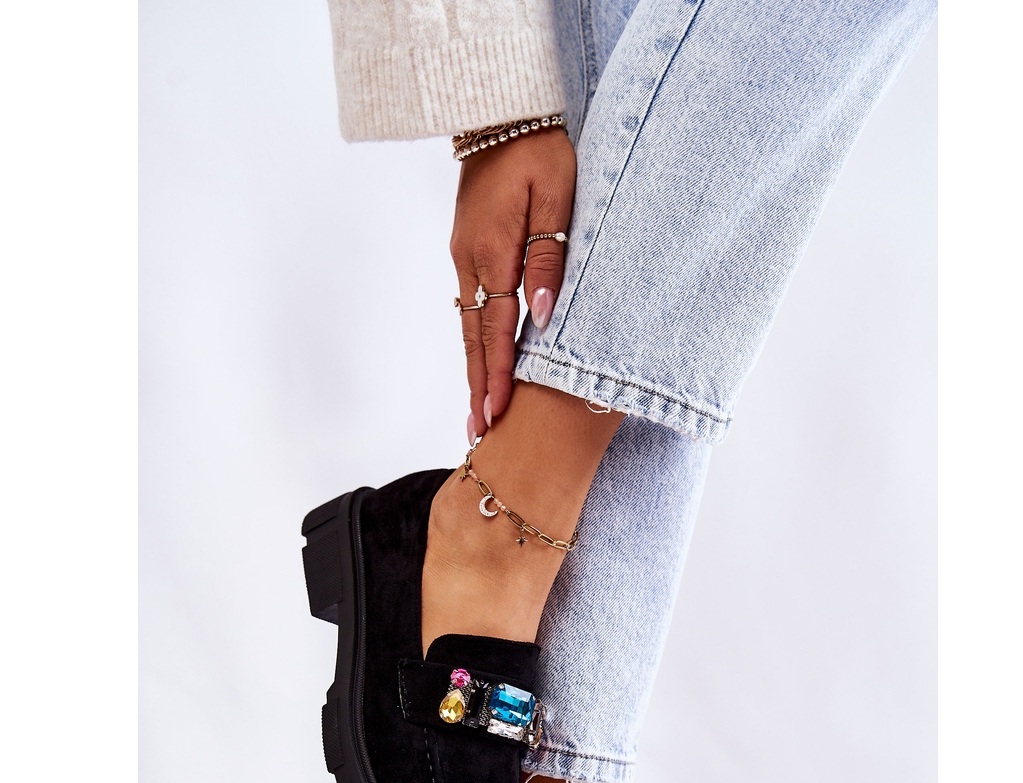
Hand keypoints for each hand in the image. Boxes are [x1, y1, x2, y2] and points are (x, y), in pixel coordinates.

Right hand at [451, 129, 575, 439]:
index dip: (497, 376)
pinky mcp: (469, 248)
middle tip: (477, 432)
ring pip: (469, 325)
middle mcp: (471, 260)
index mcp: (493, 252)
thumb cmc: (539, 149)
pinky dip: (476, 341)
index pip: (497, 329)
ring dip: (474, 369)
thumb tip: (544, 317)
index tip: (495, 415)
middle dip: (477, 387)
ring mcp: (465, 255)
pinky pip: (471, 306)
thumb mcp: (556, 199)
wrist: (501, 109)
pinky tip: (481, 362)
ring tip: (478, 409)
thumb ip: (550, 259)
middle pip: (474, 338)